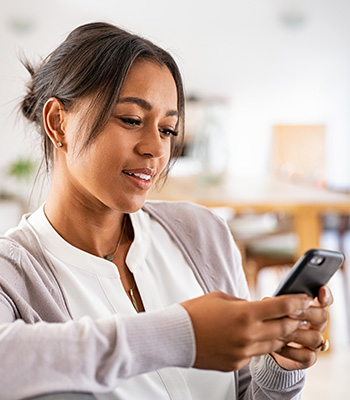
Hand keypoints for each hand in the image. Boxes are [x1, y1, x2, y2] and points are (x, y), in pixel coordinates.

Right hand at [181, 291, 312, 371]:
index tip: (304, 299)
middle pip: (283, 328)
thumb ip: (244, 303)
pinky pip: (255, 354)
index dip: (296, 302)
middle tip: (296, 313)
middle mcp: (248, 335)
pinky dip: (257, 345)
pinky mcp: (237, 363)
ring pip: (273, 344)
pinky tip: (248, 337)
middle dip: (293, 320)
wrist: (176, 336)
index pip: (281, 307)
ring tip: (274, 325)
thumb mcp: (221, 298)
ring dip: (277, 334)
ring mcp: (243, 352)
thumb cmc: (195, 313)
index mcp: (245, 314)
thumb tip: (256, 307)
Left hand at [271, 285, 333, 369]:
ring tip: (278, 331)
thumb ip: (276, 303)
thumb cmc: (272, 320)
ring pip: (316, 338)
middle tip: (290, 312)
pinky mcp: (308, 358)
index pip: (325, 300)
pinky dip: (291, 351)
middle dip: (305, 313)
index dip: (325, 295)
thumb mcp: (273, 309)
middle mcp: (317, 325)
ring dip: (296, 334)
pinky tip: (277, 346)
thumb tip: (269, 301)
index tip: (321, 290)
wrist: (267, 344)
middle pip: (322, 316)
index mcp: (310, 308)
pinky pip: (306, 356)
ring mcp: (314, 342)